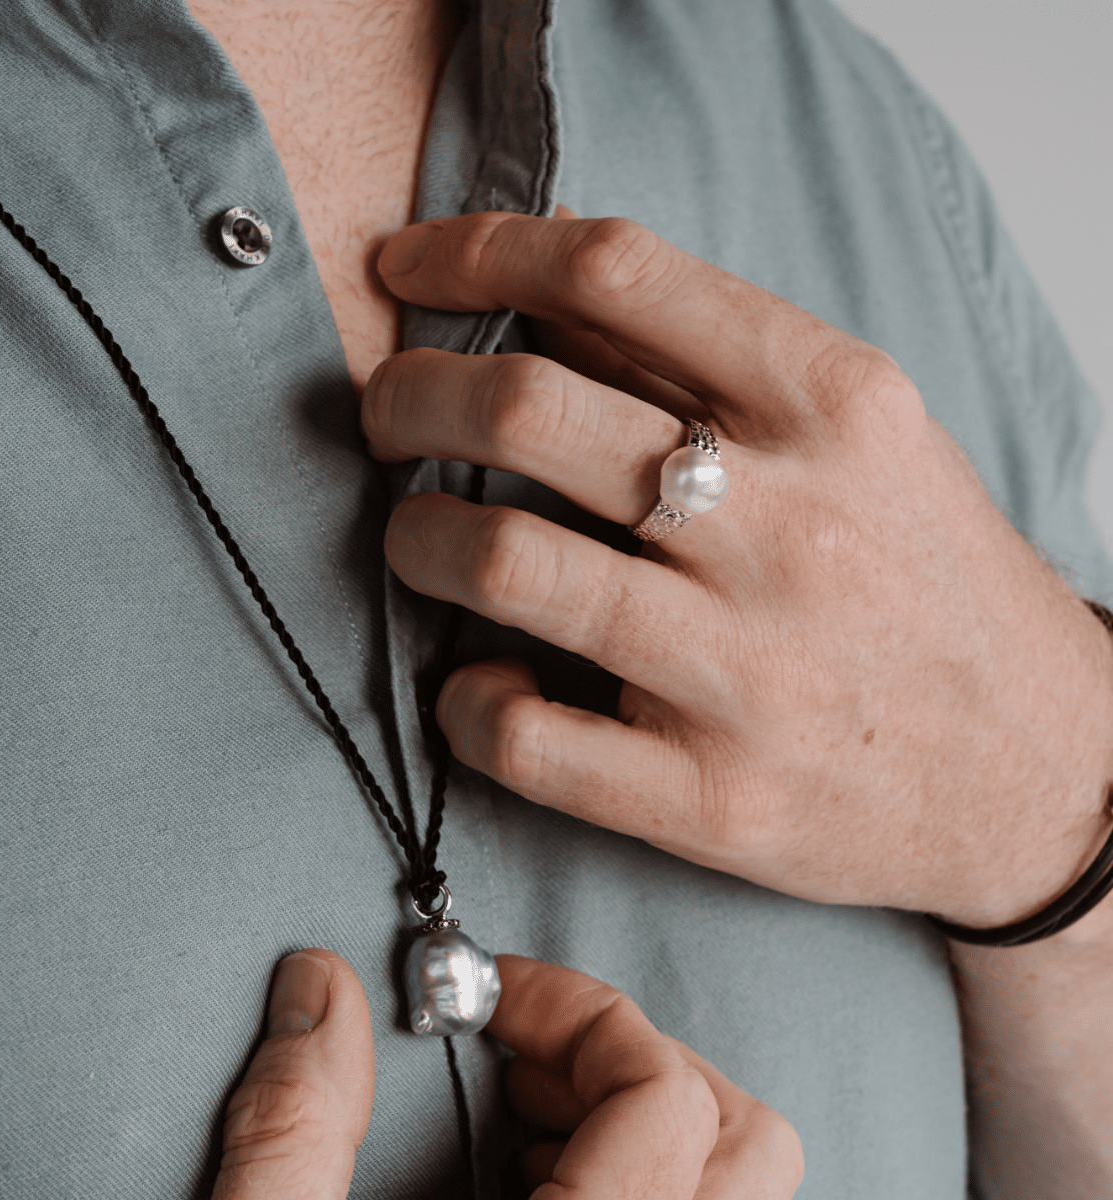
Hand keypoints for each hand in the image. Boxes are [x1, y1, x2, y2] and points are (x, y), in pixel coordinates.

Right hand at [211, 949, 800, 1198]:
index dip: (575, 1011)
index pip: (666, 1096)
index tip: (488, 996)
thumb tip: (318, 986)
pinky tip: (541, 1185)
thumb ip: (292, 1130)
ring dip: (647, 1113)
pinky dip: (646, 1173)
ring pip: (745, 1182)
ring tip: (531, 1118)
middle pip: (748, 1134)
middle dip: (633, 1055)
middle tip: (526, 1052)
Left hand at [366, 211, 1112, 928]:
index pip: (615, 273)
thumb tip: (539, 302)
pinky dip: (462, 701)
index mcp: (833, 407)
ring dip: (413, 538)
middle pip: (526, 411)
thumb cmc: (930, 584)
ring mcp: (748, 672)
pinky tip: (476, 684)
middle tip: (386, 414)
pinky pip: (521, 736)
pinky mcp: (713, 799)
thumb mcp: (867, 438)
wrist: (1041, 768)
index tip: (407, 270)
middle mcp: (788, 529)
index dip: (477, 251)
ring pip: (500, 563)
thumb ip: (719, 367)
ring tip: (414, 539)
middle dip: (410, 396)